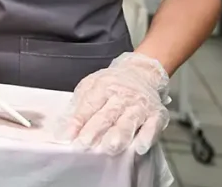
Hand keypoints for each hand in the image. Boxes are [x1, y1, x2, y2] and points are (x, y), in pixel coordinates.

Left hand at [56, 53, 170, 155]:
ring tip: (109, 147)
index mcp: (103, 86)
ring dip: (119, 135)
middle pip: (106, 115)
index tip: (69, 135)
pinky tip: (139, 148)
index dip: (78, 120)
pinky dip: (146, 137)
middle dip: (94, 131)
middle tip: (84, 145)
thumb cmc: (113, 83)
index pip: (89, 105)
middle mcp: (121, 96)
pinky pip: (152, 127)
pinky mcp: (156, 115)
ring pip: (128, 122)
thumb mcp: (92, 85)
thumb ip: (80, 103)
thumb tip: (65, 124)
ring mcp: (139, 106)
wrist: (143, 72)